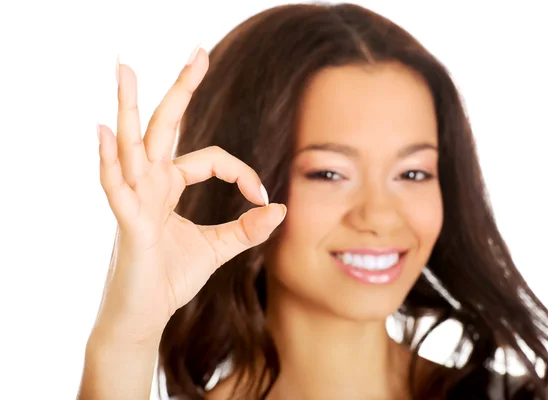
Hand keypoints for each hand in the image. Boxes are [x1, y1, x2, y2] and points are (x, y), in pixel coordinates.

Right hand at [94, 47, 285, 344]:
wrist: (146, 315)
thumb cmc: (172, 278)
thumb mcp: (219, 248)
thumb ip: (247, 228)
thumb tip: (280, 208)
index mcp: (170, 187)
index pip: (210, 158)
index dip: (242, 171)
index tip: (262, 196)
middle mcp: (150, 184)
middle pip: (165, 128)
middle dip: (181, 89)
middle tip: (198, 52)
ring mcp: (136, 200)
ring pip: (132, 145)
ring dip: (129, 106)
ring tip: (125, 68)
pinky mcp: (128, 223)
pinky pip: (115, 187)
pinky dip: (108, 160)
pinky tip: (104, 130)